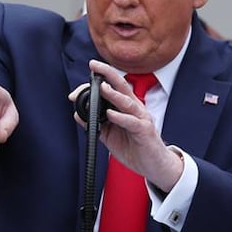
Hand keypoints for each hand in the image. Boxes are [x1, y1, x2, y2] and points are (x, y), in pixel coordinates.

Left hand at [82, 60, 181, 191]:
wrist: (153, 166)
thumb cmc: (135, 148)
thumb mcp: (109, 135)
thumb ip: (95, 124)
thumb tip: (78, 114)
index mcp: (127, 107)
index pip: (112, 88)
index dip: (98, 81)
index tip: (86, 75)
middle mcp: (135, 109)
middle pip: (122, 86)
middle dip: (107, 74)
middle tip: (94, 65)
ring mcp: (141, 119)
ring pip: (127, 102)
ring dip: (114, 94)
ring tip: (101, 87)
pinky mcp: (144, 131)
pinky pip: (132, 122)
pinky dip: (121, 117)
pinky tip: (111, 114)